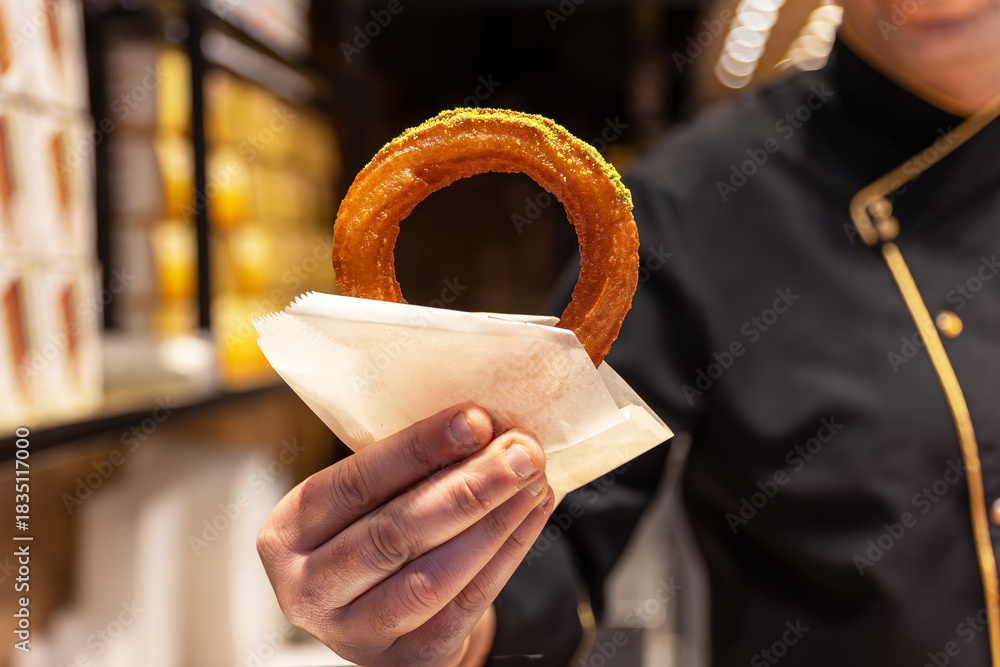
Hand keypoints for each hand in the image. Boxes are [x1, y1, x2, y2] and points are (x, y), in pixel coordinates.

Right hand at [257, 403, 553, 666]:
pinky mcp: (408, 660)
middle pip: (395, 533)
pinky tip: (533, 512)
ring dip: (493, 521)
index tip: (475, 420)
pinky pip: (466, 605)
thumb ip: (405, 468)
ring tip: (533, 479)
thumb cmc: (373, 532)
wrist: (380, 619)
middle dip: (468, 486)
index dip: (417, 450)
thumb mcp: (363, 500)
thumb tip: (483, 425)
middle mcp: (308, 589)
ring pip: (433, 576)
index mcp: (288, 532)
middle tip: (520, 450)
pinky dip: (507, 553)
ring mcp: (354, 634)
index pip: (354, 484)